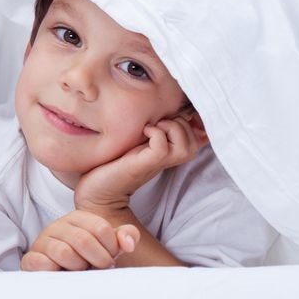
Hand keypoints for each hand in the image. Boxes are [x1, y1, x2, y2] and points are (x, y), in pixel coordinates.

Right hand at [21, 210, 139, 271]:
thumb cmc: (88, 260)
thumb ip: (125, 237)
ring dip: (78, 268)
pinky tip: (62, 275)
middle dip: (97, 260)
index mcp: (77, 218)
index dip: (111, 249)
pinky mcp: (30, 259)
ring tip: (79, 271)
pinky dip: (57, 273)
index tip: (109, 257)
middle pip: (84, 240)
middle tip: (98, 268)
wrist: (64, 279)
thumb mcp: (110, 247)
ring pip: (65, 253)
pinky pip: (44, 264)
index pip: (102, 229)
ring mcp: (41, 241)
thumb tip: (128, 243)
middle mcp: (57, 225)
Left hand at [75, 111, 208, 213]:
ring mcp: (158, 163)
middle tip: (159, 122)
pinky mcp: (145, 164)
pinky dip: (156, 133)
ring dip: (172, 128)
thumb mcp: (137, 140)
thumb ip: (152, 129)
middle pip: (197, 139)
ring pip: (186, 145)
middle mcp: (169, 158)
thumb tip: (162, 108)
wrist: (98, 189)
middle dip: (181, 122)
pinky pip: (162, 147)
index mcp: (170, 151)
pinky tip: (144, 132)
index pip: (201, 136)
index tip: (176, 114)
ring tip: (154, 127)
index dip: (196, 121)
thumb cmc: (113, 162)